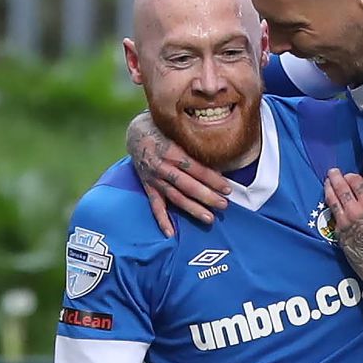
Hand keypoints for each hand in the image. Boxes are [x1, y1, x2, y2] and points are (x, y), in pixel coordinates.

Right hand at [127, 112, 231, 236]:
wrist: (136, 133)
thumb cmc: (164, 129)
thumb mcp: (178, 129)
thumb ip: (194, 141)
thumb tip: (221, 150)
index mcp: (170, 150)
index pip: (194, 167)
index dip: (211, 178)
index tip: (227, 188)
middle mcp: (161, 166)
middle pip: (186, 185)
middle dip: (206, 196)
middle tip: (224, 205)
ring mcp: (153, 178)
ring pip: (174, 196)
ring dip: (192, 209)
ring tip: (209, 219)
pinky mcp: (148, 186)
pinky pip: (155, 205)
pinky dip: (162, 219)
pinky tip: (170, 233)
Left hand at [324, 168, 362, 287]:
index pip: (357, 185)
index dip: (352, 177)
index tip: (349, 175)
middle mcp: (354, 212)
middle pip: (342, 190)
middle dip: (336, 179)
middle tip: (332, 171)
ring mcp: (344, 223)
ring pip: (333, 202)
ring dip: (329, 190)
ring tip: (326, 182)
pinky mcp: (338, 233)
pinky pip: (333, 217)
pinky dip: (331, 206)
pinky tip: (329, 202)